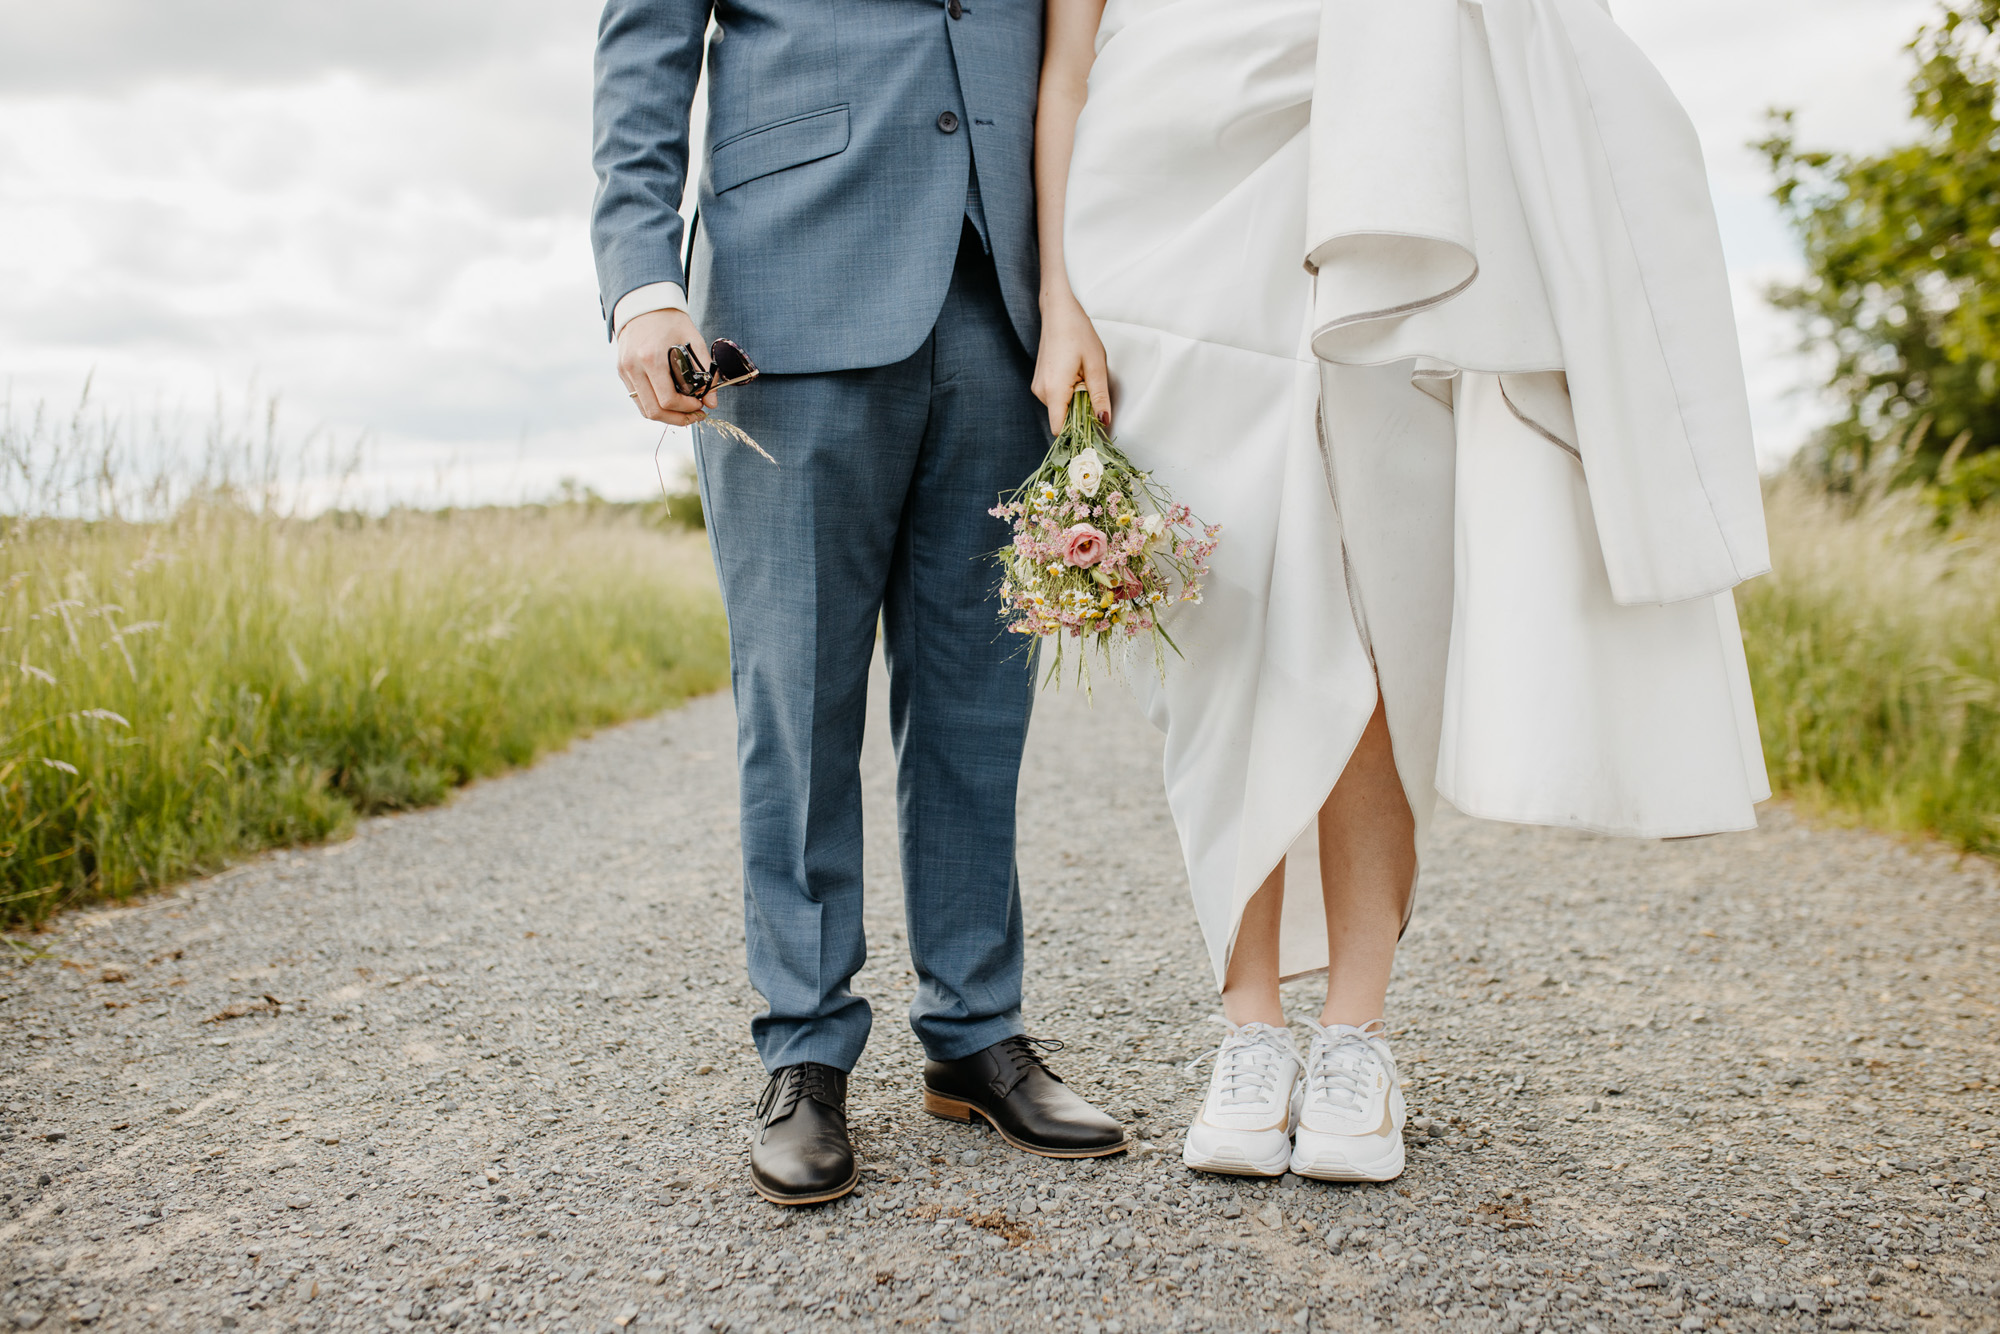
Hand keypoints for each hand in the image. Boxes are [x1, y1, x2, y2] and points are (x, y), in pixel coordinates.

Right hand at [618, 308, 719, 425]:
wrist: (644, 303)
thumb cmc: (671, 321)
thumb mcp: (693, 341)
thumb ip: (706, 372)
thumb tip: (712, 402)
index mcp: (651, 358)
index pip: (667, 399)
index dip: (687, 408)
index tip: (700, 405)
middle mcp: (634, 367)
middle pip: (654, 411)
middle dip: (678, 418)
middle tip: (696, 416)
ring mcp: (625, 370)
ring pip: (644, 409)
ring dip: (666, 416)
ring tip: (685, 412)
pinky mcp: (622, 372)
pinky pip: (638, 399)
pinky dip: (655, 405)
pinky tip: (671, 402)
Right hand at [1032, 292, 1110, 434]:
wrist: (1057, 311)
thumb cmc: (1076, 331)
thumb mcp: (1095, 365)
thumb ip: (1099, 396)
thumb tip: (1104, 421)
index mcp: (1054, 390)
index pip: (1059, 429)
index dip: (1078, 433)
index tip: (1094, 429)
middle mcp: (1041, 392)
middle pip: (1062, 419)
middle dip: (1081, 413)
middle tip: (1094, 392)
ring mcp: (1038, 387)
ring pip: (1060, 409)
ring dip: (1076, 401)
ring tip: (1084, 377)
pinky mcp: (1040, 383)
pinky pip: (1057, 398)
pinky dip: (1069, 394)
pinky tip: (1075, 375)